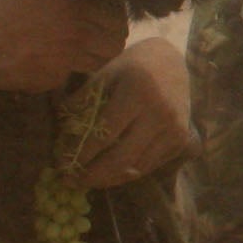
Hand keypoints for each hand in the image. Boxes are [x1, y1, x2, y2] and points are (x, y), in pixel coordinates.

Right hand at [0, 0, 132, 102]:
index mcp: (71, 0)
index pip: (116, 13)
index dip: (113, 15)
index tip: (105, 16)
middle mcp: (76, 30)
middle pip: (115, 41)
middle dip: (108, 38)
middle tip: (96, 36)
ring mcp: (66, 59)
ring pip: (98, 62)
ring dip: (92, 56)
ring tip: (74, 50)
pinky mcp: (51, 80)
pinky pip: (69, 75)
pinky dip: (62, 70)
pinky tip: (43, 62)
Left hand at [68, 32, 199, 186]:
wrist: (171, 61)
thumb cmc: (132, 66)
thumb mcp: (105, 74)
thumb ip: (83, 101)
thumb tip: (61, 132)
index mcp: (138, 92)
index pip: (105, 134)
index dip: (82, 154)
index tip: (61, 165)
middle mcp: (160, 113)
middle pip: (121, 158)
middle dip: (92, 175)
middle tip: (70, 182)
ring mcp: (174, 129)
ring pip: (136, 168)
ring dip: (108, 179)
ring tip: (86, 180)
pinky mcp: (181, 140)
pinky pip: (149, 166)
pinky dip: (127, 173)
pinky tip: (109, 173)